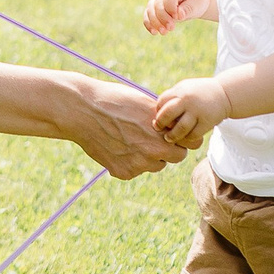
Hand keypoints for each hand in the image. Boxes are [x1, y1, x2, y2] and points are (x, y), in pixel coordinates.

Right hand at [57, 76, 189, 177]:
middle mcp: (154, 153)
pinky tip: (117, 146)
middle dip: (168, 149)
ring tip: (130, 138)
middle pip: (175, 157)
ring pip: (154, 165)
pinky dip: (129, 162)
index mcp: (163, 134)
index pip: (190, 144)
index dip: (182, 138)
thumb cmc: (115, 101)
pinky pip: (134, 170)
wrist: (83, 111)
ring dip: (148, 156)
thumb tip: (178, 126)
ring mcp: (138, 165)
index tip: (173, 132)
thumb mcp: (146, 104)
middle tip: (152, 137)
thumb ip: (164, 120)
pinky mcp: (123, 173)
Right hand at [143, 0, 213, 34]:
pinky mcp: (154, 7)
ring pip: (150, 9)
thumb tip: (179, 16)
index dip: (171, 7)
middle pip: (158, 3)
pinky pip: (147, 15)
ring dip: (155, 22)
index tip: (177, 18)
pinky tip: (154, 32)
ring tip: (164, 32)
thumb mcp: (199, 2)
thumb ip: (189, 8)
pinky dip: (149, 24)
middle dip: (163, 17)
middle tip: (171, 28)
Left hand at [151, 76, 231, 146]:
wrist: (225, 94)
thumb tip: (155, 114)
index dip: (158, 111)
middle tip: (158, 129)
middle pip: (167, 114)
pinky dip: (187, 138)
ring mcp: (198, 111)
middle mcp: (188, 100)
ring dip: (172, 136)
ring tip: (169, 139)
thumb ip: (171, 98)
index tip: (159, 117)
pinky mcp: (207, 121)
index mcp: (180, 90)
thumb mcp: (184, 88)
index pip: (161, 102)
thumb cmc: (198, 93)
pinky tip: (185, 137)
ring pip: (180, 128)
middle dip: (160, 124)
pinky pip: (193, 135)